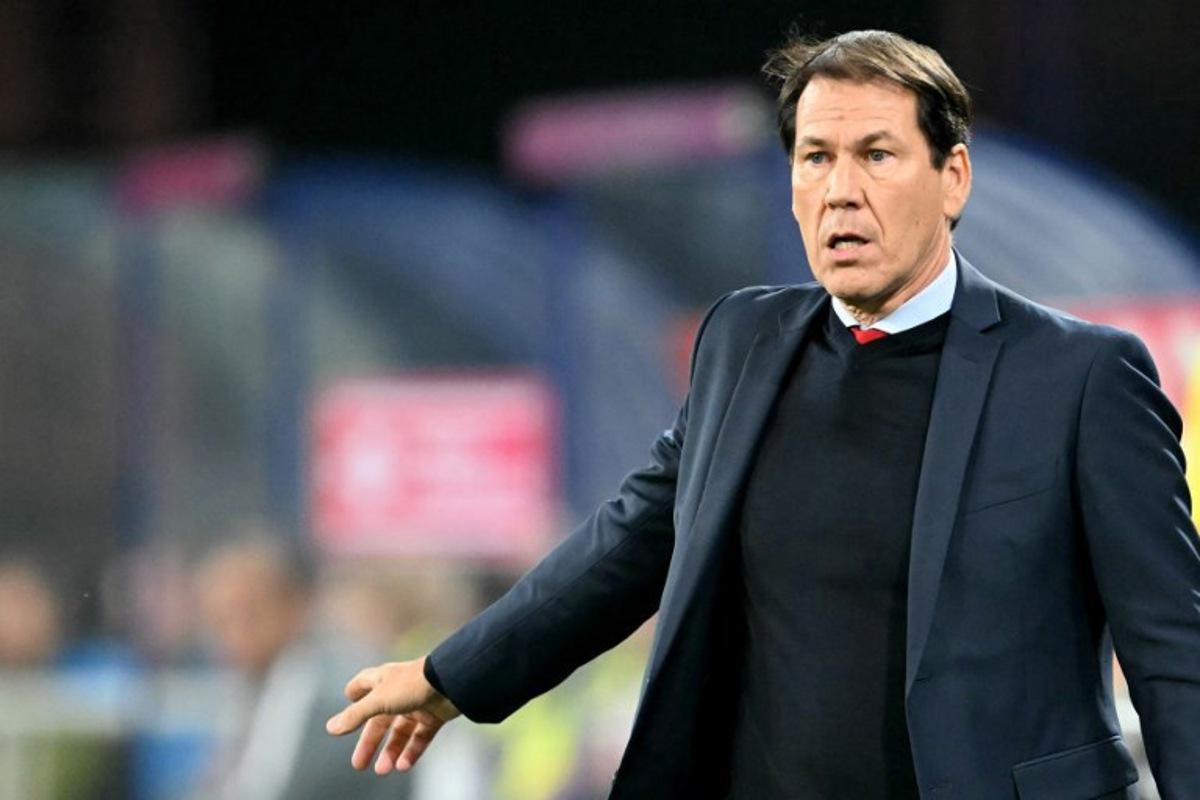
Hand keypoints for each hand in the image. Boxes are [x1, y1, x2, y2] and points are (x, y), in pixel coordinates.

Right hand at [325, 656, 460, 773]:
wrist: (451, 681)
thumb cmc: (411, 684)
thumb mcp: (377, 701)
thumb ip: (355, 715)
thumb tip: (331, 728)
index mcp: (383, 680)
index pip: (363, 685)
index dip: (354, 695)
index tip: (347, 709)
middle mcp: (399, 691)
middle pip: (380, 720)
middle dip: (369, 743)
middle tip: (358, 764)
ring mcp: (417, 704)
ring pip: (400, 732)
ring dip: (390, 751)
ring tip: (382, 770)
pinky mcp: (434, 715)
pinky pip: (420, 737)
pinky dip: (411, 752)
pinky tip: (402, 766)